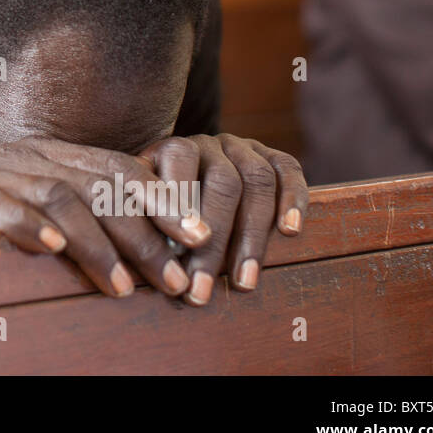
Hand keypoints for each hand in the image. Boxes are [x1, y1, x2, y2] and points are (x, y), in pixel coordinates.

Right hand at [0, 136, 212, 299]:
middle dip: (140, 234)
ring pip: (54, 196)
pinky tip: (51, 250)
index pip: (119, 168)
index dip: (162, 199)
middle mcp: (22, 154)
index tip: (199, 236)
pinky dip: (23, 225)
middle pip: (95, 186)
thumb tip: (177, 246)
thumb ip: (100, 220)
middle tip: (171, 278)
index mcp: (52, 152)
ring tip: (123, 286)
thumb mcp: (55, 224)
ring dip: (94, 244)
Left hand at [139, 133, 306, 304]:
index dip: (179, 210)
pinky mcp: (272, 156)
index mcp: (172, 149)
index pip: (178, 169)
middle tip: (202, 288)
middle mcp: (208, 144)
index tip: (176, 253)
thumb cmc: (157, 202)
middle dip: (214, 242)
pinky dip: (293, 199)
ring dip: (252, 235)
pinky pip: (289, 170)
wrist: (185, 173)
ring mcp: (243, 148)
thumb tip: (151, 259)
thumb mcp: (139, 202)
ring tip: (243, 281)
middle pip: (223, 184)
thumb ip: (143, 219)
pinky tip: (290, 232)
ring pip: (257, 182)